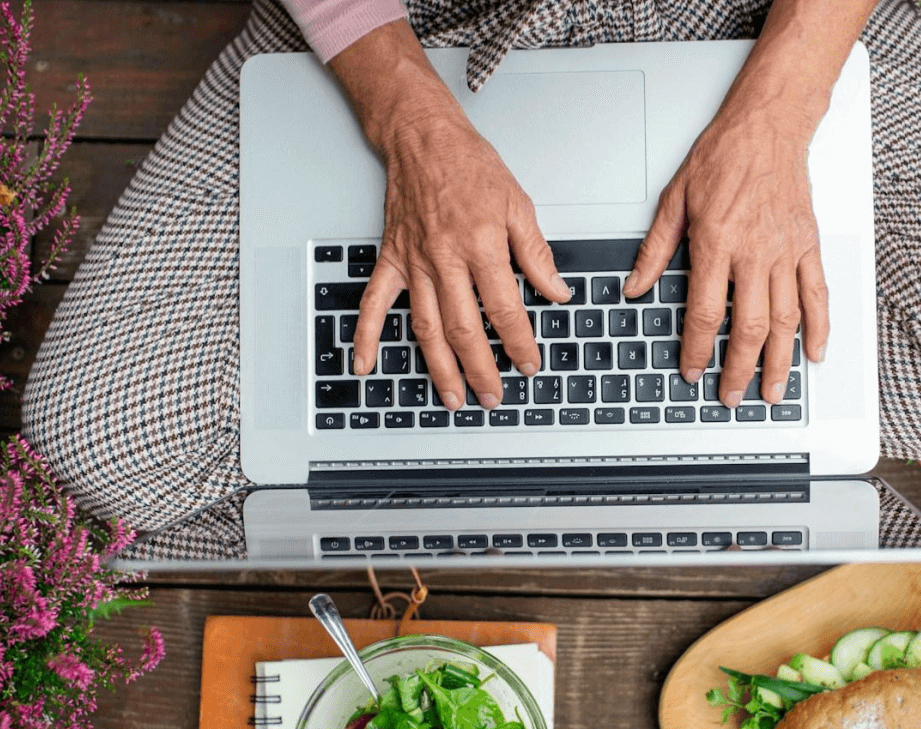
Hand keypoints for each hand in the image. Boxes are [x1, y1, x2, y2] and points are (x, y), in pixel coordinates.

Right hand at [330, 21, 568, 409]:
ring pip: (426, 327)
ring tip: (452, 397)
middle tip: (494, 397)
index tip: (529, 364)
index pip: (504, 308)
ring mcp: (415, 263)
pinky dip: (366, 336)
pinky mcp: (392, 259)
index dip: (519, 342)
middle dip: (481, 369)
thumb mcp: (518, 204)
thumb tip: (557, 292)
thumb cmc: (469, 165)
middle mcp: (445, 260)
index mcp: (481, 246)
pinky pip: (374, 303)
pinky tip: (364, 365)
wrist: (423, 138)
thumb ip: (537, 254)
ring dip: (439, 367)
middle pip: (464, 328)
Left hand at [625, 109, 828, 408]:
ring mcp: (786, 251)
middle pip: (748, 327)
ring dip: (778, 362)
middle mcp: (754, 252)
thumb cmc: (723, 156)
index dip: (696, 348)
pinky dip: (818, 328)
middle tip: (731, 396)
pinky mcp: (808, 245)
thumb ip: (655, 249)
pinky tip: (813, 353)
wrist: (767, 125)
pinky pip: (817, 294)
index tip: (690, 370)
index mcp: (716, 242)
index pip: (704, 312)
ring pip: (785, 320)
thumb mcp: (675, 199)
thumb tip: (635, 286)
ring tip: (770, 391)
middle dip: (738, 369)